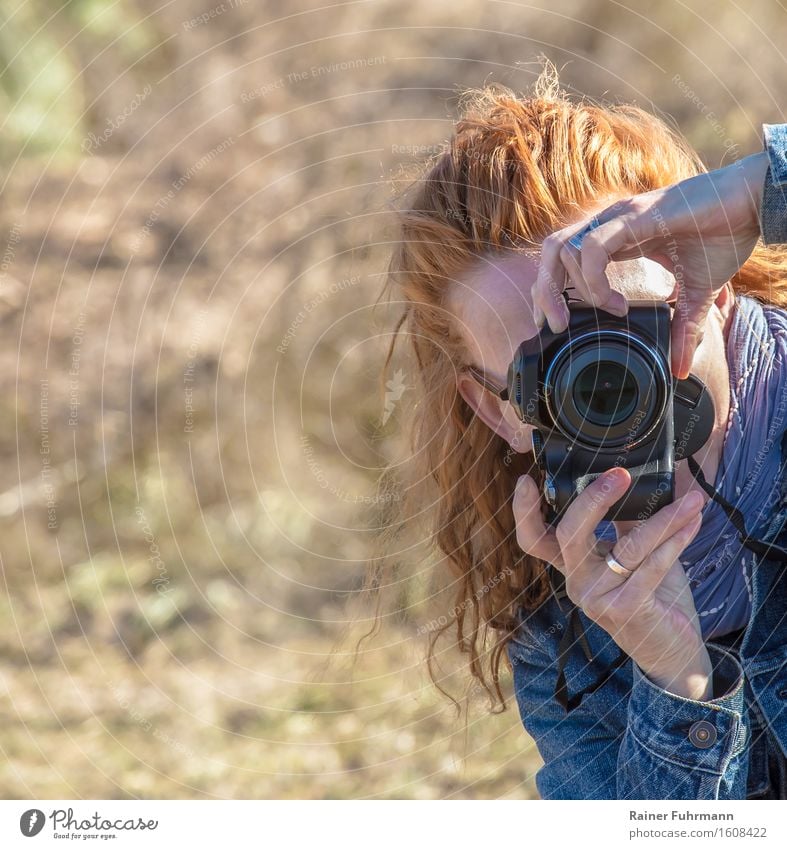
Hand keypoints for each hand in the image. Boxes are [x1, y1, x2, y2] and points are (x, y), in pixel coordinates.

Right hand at [513, 468, 711, 699]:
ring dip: (664, 518)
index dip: (524, 511)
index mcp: (573, 565)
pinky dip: (675, 542)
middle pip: (568, 535)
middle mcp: (578, 582)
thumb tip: (637, 481)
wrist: (670, 652)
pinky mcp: (627, 611)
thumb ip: (628, 523)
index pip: (534, 540)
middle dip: (593, 500)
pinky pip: (651, 568)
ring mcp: (598, 599)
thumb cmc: (652, 597)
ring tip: (691, 499)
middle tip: (620, 475)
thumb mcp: (633, 555)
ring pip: (626, 547)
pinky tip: (693, 524)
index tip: (525, 480)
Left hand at [531, 150, 769, 378]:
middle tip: (557, 327)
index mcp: (615, 239)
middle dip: (544, 294)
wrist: (753, 203)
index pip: (563, 260)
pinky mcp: (633, 217)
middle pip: (550, 254)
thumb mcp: (696, 294)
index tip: (560, 324)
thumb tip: (681, 369)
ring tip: (600, 313)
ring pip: (561, 248)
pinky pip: (592, 249)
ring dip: (567, 288)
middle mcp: (609, 226)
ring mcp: (617, 219)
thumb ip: (682, 328)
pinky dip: (594, 281)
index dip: (551, 292)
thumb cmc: (723, 236)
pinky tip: (616, 303)